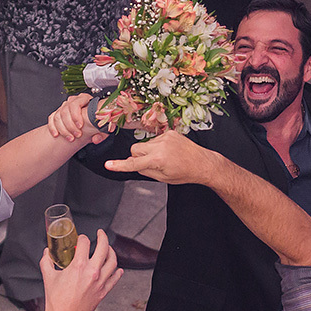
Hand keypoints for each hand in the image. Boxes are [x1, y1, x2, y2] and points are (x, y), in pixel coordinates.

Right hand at [39, 228, 122, 310]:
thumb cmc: (56, 300)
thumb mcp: (48, 277)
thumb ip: (46, 261)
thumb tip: (46, 252)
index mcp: (78, 266)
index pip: (84, 243)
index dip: (82, 238)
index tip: (81, 239)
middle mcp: (92, 272)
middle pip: (104, 248)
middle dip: (102, 237)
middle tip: (100, 234)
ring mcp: (100, 282)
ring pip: (113, 261)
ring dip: (111, 252)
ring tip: (108, 249)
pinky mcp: (103, 291)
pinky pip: (115, 278)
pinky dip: (117, 272)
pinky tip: (117, 269)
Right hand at [48, 94, 106, 143]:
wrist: (92, 122)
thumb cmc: (98, 120)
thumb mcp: (104, 126)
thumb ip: (102, 132)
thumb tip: (96, 139)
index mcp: (84, 99)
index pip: (76, 103)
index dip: (76, 115)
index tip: (80, 126)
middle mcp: (73, 101)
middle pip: (65, 110)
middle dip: (70, 125)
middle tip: (77, 135)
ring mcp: (64, 107)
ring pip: (58, 116)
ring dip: (63, 129)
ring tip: (70, 138)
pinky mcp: (58, 114)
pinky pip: (52, 119)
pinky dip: (53, 127)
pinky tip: (56, 134)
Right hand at [103, 130, 221, 183]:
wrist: (202, 163)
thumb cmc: (185, 173)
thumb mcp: (163, 178)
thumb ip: (145, 171)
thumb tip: (134, 165)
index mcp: (158, 160)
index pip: (134, 163)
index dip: (120, 165)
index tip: (108, 165)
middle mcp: (160, 146)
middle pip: (135, 149)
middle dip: (137, 157)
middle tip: (150, 164)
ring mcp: (165, 137)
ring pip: (144, 144)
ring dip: (148, 152)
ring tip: (164, 158)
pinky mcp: (169, 132)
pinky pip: (154, 139)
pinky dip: (157, 146)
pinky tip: (168, 151)